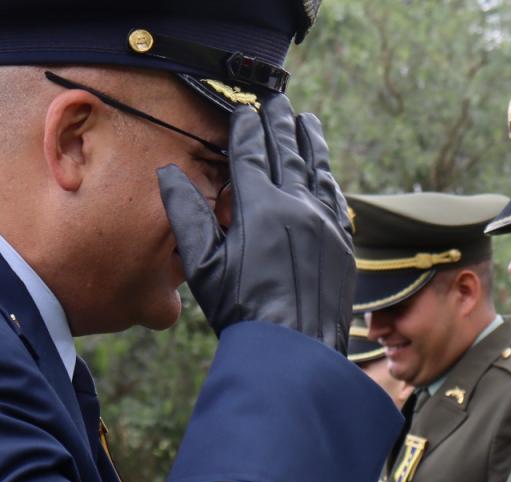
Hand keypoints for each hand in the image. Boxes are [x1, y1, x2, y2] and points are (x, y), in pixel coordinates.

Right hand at [158, 93, 353, 350]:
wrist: (295, 350)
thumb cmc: (241, 313)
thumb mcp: (202, 266)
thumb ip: (186, 215)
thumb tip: (168, 173)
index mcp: (259, 207)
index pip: (250, 154)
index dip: (246, 129)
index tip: (244, 110)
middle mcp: (297, 207)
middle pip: (288, 153)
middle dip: (281, 124)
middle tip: (279, 102)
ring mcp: (325, 225)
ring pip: (318, 171)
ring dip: (312, 143)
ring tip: (308, 121)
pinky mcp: (342, 245)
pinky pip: (336, 201)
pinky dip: (328, 181)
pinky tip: (326, 175)